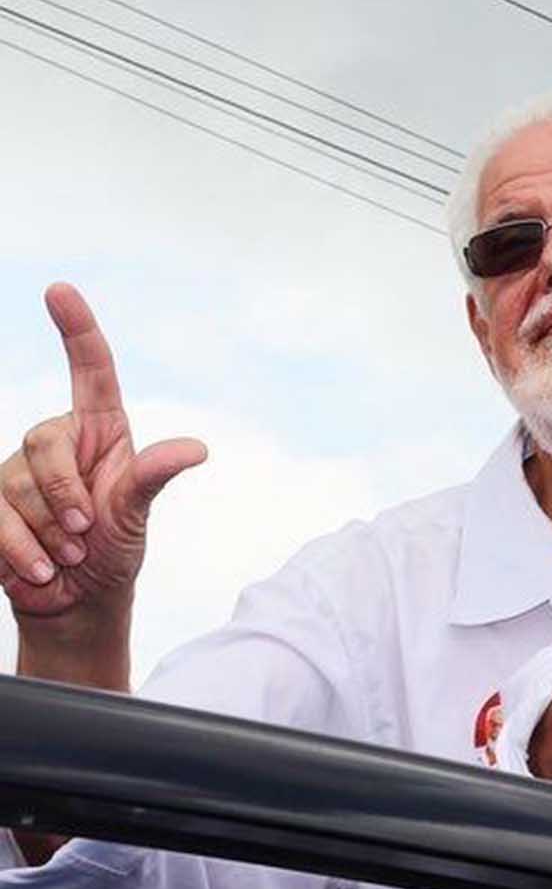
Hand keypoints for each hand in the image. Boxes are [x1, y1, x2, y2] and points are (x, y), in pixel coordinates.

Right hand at [0, 284, 207, 623]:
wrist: (77, 600)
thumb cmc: (114, 550)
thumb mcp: (136, 514)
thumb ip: (153, 477)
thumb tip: (196, 448)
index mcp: (100, 429)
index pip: (89, 368)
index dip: (75, 326)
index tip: (60, 288)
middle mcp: (57, 441)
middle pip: (44, 442)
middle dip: (66, 495)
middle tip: (87, 532)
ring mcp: (18, 471)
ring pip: (16, 485)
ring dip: (48, 531)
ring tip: (69, 554)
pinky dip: (20, 550)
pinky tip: (41, 570)